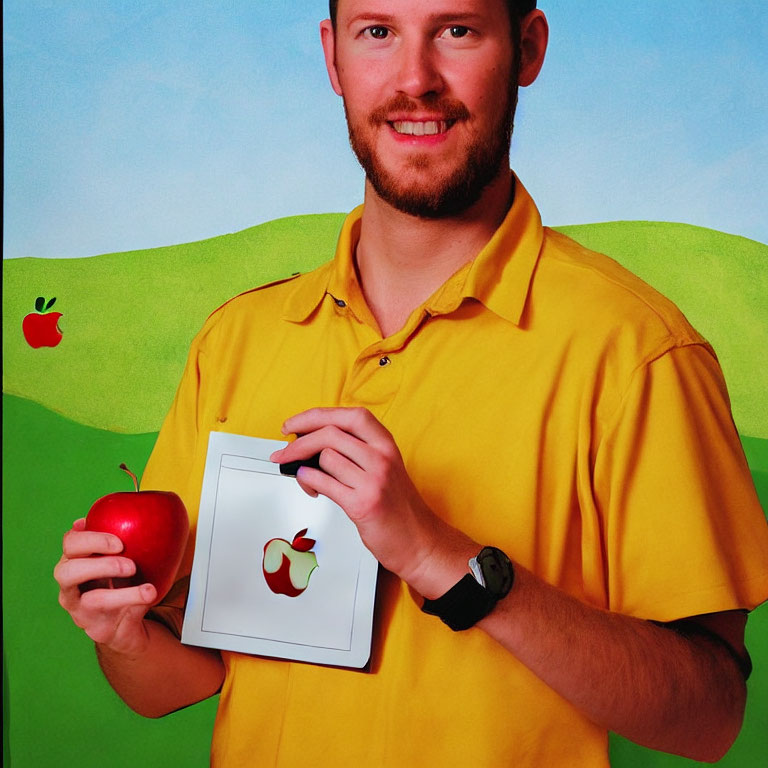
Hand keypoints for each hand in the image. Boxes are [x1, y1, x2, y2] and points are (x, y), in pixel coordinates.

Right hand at [54, 518, 156, 656]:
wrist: (129, 625)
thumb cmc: (124, 584)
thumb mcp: (125, 559)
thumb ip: (123, 538)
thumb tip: (132, 510)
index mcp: (76, 563)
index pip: (70, 544)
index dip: (90, 538)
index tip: (117, 538)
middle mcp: (71, 587)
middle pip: (66, 570)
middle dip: (96, 559)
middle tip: (125, 555)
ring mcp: (81, 610)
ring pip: (89, 598)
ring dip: (115, 583)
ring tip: (138, 576)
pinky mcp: (97, 628)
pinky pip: (111, 615)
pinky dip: (132, 600)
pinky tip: (149, 592)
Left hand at [270, 407, 477, 596]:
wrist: (418, 540)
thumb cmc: (398, 506)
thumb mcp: (384, 467)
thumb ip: (355, 451)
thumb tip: (312, 442)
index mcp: (386, 443)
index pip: (349, 416)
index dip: (316, 416)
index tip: (294, 424)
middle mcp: (382, 457)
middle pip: (330, 433)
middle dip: (298, 442)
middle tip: (283, 451)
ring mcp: (374, 480)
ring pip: (325, 457)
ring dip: (303, 467)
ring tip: (306, 479)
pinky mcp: (363, 504)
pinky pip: (324, 482)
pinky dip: (308, 481)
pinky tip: (310, 486)